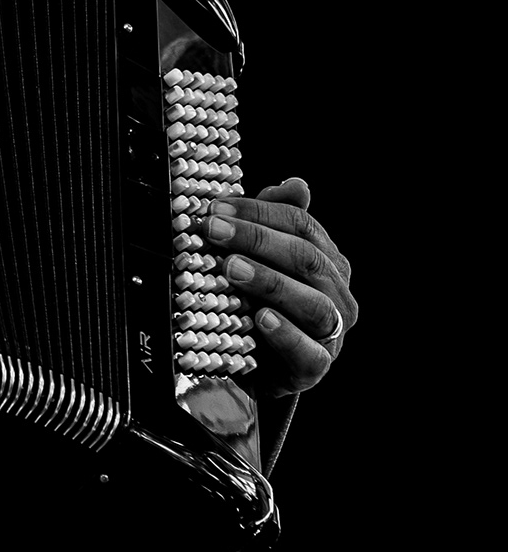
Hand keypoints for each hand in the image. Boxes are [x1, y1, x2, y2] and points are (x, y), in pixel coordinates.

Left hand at [202, 177, 354, 395]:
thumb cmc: (259, 299)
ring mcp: (331, 333)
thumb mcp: (261, 257)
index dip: (259, 211)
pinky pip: (309, 352)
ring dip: (270, 282)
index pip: (302, 224)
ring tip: (231, 269)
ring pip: (313, 304)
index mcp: (327, 260)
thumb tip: (297, 184)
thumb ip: (274, 220)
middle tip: (214, 230)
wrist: (256, 361)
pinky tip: (260, 318)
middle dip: (257, 240)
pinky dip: (286, 334)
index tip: (216, 207)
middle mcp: (337, 294)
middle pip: (307, 258)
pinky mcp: (316, 367)